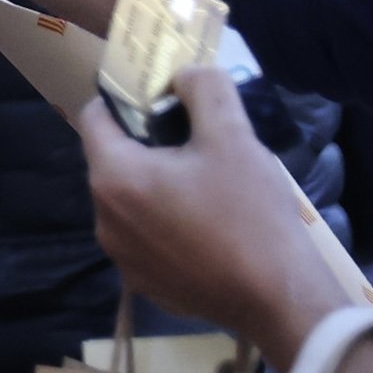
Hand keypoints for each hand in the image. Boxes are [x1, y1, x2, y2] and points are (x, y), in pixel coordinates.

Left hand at [72, 71, 336, 362]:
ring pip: (132, 202)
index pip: (94, 117)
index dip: (124, 99)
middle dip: (149, 145)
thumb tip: (184, 75)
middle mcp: (104, 220)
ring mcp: (123, 259)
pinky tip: (211, 227)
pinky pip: (149, 239)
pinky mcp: (147, 285)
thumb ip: (204, 89)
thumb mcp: (233, 136)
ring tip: (211, 184)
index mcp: (113, 178)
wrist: (278, 298)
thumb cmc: (249, 213)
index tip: (160, 96)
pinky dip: (170, 225)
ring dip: (161, 186)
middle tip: (198, 140)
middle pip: (114, 162)